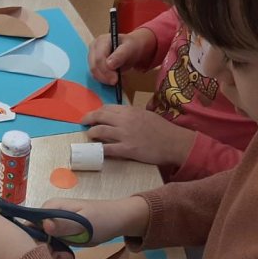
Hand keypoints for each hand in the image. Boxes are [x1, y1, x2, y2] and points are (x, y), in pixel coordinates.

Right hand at [40, 196, 149, 245]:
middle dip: (51, 254)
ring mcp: (56, 228)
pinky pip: (57, 251)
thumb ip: (64, 225)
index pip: (31, 226)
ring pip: (47, 249)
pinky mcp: (63, 237)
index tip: (51, 255)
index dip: (35, 244)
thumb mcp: (85, 223)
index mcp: (51, 208)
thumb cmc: (103, 218)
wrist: (120, 221)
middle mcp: (49, 218)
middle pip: (38, 240)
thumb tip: (44, 225)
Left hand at [82, 104, 196, 166]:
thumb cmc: (162, 129)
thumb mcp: (146, 114)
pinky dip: (99, 149)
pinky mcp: (127, 149)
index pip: (107, 108)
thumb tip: (120, 116)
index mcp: (130, 110)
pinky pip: (107, 149)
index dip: (97, 111)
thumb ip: (132, 114)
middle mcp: (125, 120)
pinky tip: (96, 150)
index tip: (93, 115)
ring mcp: (125, 135)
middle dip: (88, 119)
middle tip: (83, 122)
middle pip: (99, 116)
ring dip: (91, 133)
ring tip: (90, 135)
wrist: (175, 142)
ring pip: (99, 131)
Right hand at [87, 27, 153, 85]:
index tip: (115, 80)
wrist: (130, 49)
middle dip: (105, 77)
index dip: (106, 70)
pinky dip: (104, 80)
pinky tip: (113, 79)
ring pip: (94, 73)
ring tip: (117, 81)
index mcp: (101, 41)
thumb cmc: (130, 46)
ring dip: (105, 79)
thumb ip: (120, 55)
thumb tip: (109, 65)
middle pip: (94, 66)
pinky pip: (96, 75)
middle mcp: (93, 48)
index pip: (99, 58)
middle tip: (116, 83)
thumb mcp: (129, 48)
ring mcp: (92, 57)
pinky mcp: (94, 65)